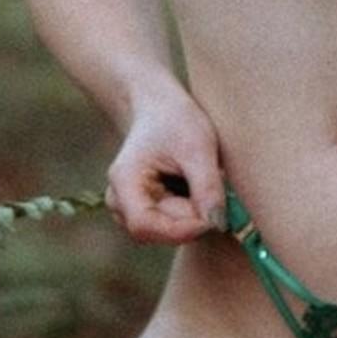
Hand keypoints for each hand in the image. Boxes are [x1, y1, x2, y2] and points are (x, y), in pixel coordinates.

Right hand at [104, 91, 226, 244]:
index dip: (181, 229)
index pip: (145, 226)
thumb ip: (207, 187)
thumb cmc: (176, 120)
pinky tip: (193, 187)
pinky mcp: (142, 210)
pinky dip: (187, 212)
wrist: (160, 105)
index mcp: (124, 182)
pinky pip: (168, 225)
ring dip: (190, 215)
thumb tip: (218, 224)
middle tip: (215, 190)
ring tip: (201, 182)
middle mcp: (118, 201)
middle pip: (157, 231)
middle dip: (190, 219)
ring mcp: (127, 208)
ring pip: (165, 231)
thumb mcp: (198, 148)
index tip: (214, 218)